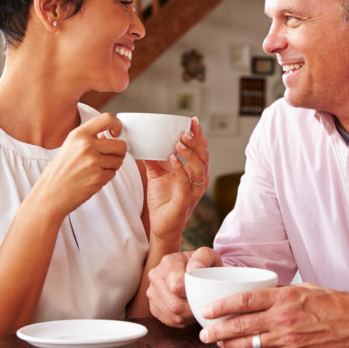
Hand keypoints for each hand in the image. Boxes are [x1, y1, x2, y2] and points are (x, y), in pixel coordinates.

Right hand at [33, 113, 126, 217]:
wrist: (50, 194)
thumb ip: (88, 139)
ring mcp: (93, 162)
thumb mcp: (70, 147)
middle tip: (108, 157)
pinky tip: (92, 178)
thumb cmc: (59, 172)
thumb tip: (108, 136)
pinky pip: (113, 173)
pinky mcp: (98, 177)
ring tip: (95, 169)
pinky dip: (106, 176)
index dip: (117, 125)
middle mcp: (87, 146)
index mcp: (79, 135)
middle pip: (120, 145)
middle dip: (118, 152)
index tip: (117, 132)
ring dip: (112, 166)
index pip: (107, 119)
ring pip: (119, 160)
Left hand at [142, 118, 209, 246]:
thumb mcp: (157, 175)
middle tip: (184, 131)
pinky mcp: (186, 200)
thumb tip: (144, 141)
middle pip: (204, 156)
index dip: (199, 135)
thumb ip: (154, 159)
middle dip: (196, 141)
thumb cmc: (163, 202)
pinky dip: (180, 168)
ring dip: (190, 153)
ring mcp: (194, 190)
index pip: (201, 150)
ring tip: (178, 142)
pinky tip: (172, 159)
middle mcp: (199, 180)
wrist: (160, 227)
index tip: (193, 121)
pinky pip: (186, 182)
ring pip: (200, 167)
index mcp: (194, 172)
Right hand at [147, 247, 219, 326]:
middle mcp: (156, 276)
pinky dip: (182, 320)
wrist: (196, 272)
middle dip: (192, 308)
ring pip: (172, 315)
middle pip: (174, 304)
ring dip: (188, 316)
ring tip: (196, 306)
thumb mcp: (210, 256)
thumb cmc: (205, 265)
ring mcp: (152, 292)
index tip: (201, 291)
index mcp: (168, 262)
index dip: (192, 293)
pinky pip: (169, 321)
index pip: (176, 286)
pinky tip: (188, 311)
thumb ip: (204, 256)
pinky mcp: (153, 306)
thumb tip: (194, 267)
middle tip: (202, 303)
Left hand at [197, 283, 348, 347]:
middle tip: (203, 332)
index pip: (245, 300)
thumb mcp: (304, 288)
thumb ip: (280, 293)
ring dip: (229, 344)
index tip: (207, 309)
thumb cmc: (332, 302)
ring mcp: (288, 338)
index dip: (223, 305)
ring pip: (250, 343)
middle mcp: (283, 318)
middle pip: (242, 325)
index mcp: (285, 297)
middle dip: (218, 329)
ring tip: (215, 342)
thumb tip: (259, 294)